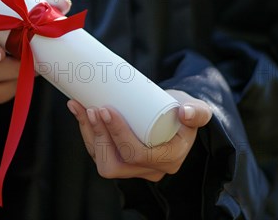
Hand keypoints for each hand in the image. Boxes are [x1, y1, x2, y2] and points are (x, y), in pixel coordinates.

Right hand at [0, 0, 71, 103]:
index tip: (0, 54)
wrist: (24, 33)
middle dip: (12, 69)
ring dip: (16, 79)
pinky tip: (26, 78)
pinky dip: (14, 88)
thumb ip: (45, 7)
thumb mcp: (33, 8)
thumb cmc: (24, 17)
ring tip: (34, 69)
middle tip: (35, 64)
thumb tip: (65, 4)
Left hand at [67, 90, 211, 180]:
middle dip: (99, 136)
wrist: (178, 114)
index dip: (117, 134)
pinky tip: (79, 111)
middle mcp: (150, 170)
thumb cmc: (187, 111)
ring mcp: (133, 167)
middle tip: (93, 108)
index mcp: (169, 160)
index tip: (107, 109)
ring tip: (82, 107)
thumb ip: (198, 112)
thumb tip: (185, 112)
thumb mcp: (198, 110)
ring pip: (103, 160)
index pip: (136, 154)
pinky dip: (87, 133)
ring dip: (88, 134)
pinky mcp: (121, 159)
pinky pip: (99, 153)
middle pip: (114, 163)